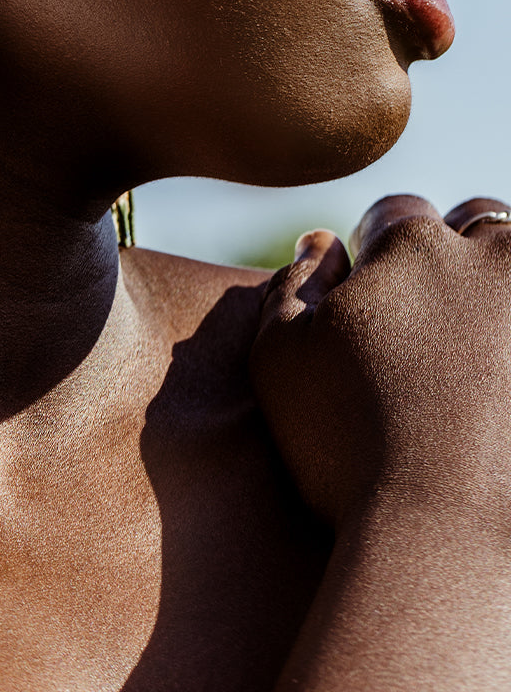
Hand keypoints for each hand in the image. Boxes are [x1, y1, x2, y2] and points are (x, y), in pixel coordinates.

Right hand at [250, 194, 510, 528]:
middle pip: (482, 229)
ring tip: (481, 363)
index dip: (378, 254)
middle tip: (435, 329)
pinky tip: (500, 406)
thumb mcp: (279, 360)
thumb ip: (292, 284)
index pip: (397, 215)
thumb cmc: (349, 452)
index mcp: (416, 245)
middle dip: (457, 261)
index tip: (374, 304)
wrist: (453, 550)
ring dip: (502, 302)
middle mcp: (498, 259)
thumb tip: (323, 243)